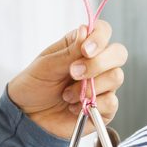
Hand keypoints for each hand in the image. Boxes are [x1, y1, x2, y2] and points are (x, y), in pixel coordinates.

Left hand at [6, 20, 126, 138]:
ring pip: (116, 77)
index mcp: (82, 46)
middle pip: (119, 53)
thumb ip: (69, 51)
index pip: (103, 31)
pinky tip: (74, 108)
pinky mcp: (104, 107)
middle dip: (98, 63)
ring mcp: (103, 85)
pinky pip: (111, 102)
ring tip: (67, 95)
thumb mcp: (46, 65)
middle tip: (74, 73)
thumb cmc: (35, 85)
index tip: (85, 50)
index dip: (99, 38)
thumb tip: (86, 30)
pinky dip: (91, 105)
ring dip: (90, 87)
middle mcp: (97, 63)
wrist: (28, 115)